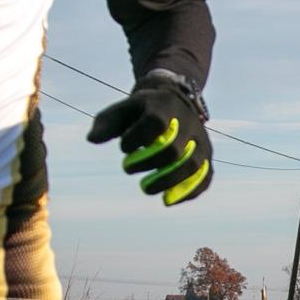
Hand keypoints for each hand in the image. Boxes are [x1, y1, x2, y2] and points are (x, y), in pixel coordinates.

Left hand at [88, 70, 212, 205]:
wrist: (174, 100)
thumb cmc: (141, 111)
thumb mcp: (121, 110)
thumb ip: (105, 123)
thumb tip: (92, 140)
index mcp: (164, 106)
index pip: (155, 122)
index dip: (137, 138)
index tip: (123, 148)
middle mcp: (187, 122)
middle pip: (175, 149)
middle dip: (150, 164)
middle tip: (127, 169)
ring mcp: (200, 140)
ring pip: (194, 165)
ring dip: (170, 182)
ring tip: (148, 189)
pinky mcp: (207, 155)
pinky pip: (205, 177)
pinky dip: (189, 191)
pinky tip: (168, 199)